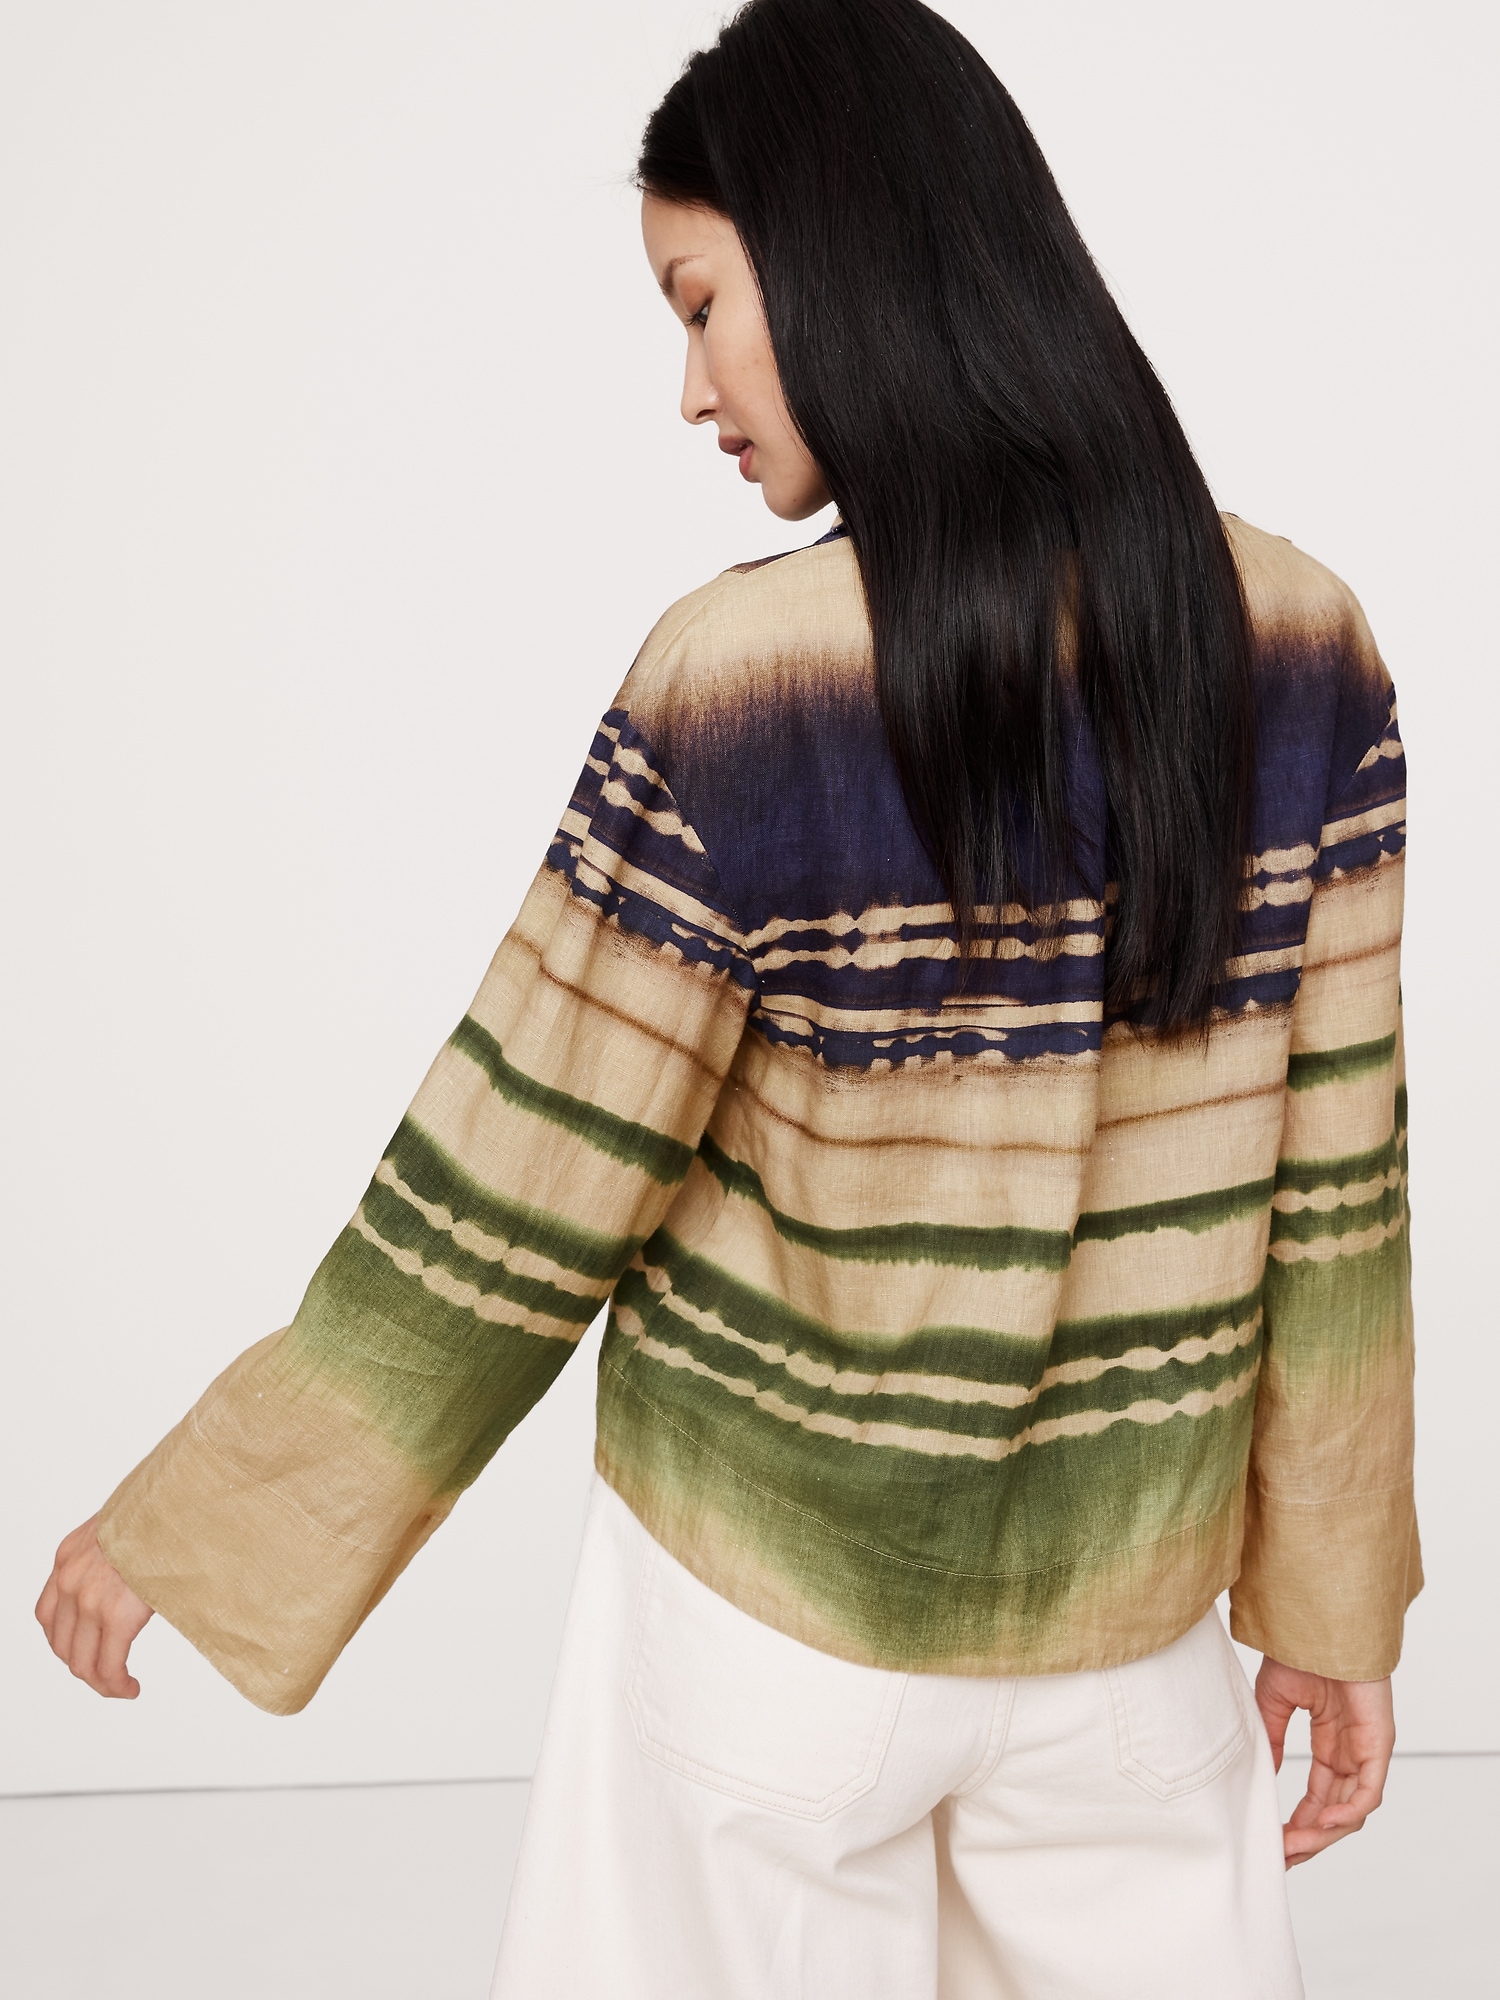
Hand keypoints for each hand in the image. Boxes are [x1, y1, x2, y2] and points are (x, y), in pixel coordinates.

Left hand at [36, 1516, 153, 1697]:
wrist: (181, 1496)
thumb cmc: (164, 1505)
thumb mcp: (122, 1524)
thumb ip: (113, 1552)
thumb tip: (131, 1572)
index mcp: (69, 1555)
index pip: (49, 1616)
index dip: (66, 1642)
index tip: (88, 1651)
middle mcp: (70, 1579)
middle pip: (62, 1645)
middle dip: (84, 1667)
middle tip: (108, 1676)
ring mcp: (90, 1599)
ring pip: (81, 1662)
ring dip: (101, 1683)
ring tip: (122, 1687)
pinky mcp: (117, 1614)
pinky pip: (109, 1666)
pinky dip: (117, 1685)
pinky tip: (130, 1687)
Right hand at [1255, 1657, 1393, 1866]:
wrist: (1314, 1624)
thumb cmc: (1297, 1652)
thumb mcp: (1272, 1703)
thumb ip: (1270, 1741)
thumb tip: (1262, 1778)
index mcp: (1330, 1743)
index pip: (1320, 1797)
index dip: (1298, 1823)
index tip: (1274, 1842)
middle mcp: (1351, 1753)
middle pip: (1335, 1813)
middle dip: (1308, 1838)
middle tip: (1281, 1856)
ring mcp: (1367, 1751)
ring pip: (1351, 1811)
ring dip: (1322, 1834)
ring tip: (1293, 1845)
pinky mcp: (1378, 1744)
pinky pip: (1368, 1792)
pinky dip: (1347, 1813)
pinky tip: (1323, 1824)